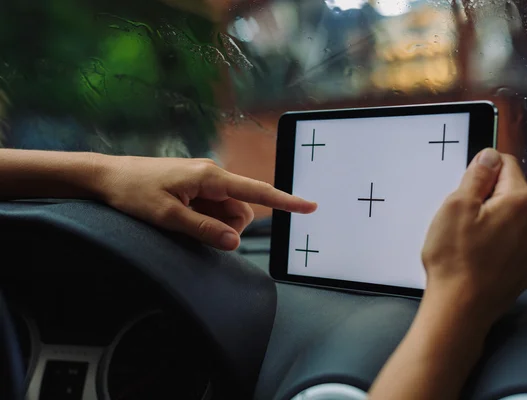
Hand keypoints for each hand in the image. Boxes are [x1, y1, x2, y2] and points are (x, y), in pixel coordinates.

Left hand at [97, 155, 316, 249]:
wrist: (107, 177)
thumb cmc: (134, 193)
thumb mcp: (168, 217)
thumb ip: (204, 230)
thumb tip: (235, 241)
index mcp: (210, 177)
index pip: (256, 192)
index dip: (284, 201)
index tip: (308, 206)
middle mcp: (212, 176)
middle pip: (241, 209)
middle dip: (228, 226)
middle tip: (193, 229)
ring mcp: (203, 183)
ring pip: (226, 212)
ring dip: (213, 224)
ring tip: (181, 221)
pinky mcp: (195, 189)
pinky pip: (212, 209)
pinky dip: (204, 220)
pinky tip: (180, 217)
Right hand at [421, 148, 526, 328]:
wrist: (460, 308)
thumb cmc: (455, 259)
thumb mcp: (456, 206)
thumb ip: (476, 175)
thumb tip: (490, 156)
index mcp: (519, 201)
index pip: (505, 164)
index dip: (480, 172)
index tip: (465, 189)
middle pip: (507, 194)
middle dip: (483, 200)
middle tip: (459, 220)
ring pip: (508, 220)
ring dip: (489, 224)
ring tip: (465, 242)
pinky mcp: (524, 268)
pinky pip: (509, 244)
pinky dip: (493, 245)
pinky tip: (474, 258)